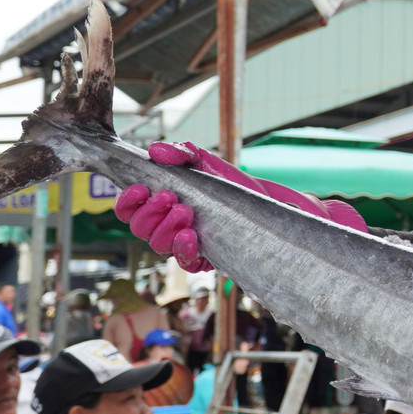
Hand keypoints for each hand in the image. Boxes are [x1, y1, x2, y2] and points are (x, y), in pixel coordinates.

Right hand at [115, 140, 367, 269]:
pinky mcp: (212, 259)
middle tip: (172, 198)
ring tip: (187, 212)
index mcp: (170, 203)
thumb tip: (158, 150)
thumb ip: (186, 154)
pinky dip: (184, 249)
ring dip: (164, 228)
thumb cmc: (247, 191)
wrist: (285, 212)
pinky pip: (185, 262)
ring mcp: (192, 244)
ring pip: (158, 245)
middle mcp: (175, 226)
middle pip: (141, 228)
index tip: (138, 188)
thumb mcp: (216, 166)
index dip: (128, 200)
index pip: (133, 208)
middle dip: (150, 212)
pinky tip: (193, 236)